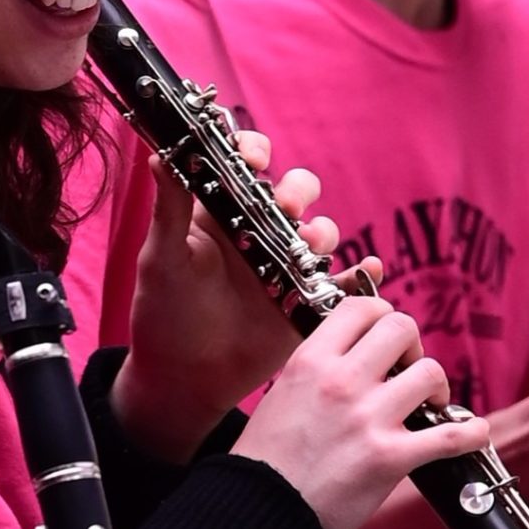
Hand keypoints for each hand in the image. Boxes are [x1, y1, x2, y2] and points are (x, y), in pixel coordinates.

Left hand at [116, 131, 342, 460]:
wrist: (183, 378)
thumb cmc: (163, 312)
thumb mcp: (161, 257)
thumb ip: (168, 209)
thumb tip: (160, 154)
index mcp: (221, 212)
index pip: (246, 163)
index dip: (255, 151)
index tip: (254, 161)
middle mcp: (258, 231)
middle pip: (295, 191)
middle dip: (297, 190)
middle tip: (286, 207)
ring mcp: (285, 265)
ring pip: (321, 231)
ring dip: (322, 230)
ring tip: (308, 248)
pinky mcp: (305, 300)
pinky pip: (344, 282)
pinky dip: (363, 273)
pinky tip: (368, 269)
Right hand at [232, 297, 489, 528]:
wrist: (264, 508)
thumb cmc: (270, 453)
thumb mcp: (285, 387)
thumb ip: (320, 362)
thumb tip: (355, 345)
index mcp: (312, 359)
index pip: (361, 307)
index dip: (381, 312)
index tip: (384, 332)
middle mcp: (341, 380)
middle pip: (401, 328)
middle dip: (411, 345)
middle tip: (406, 367)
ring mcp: (368, 418)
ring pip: (429, 373)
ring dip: (435, 387)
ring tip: (427, 403)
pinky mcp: (391, 458)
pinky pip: (450, 435)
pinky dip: (470, 433)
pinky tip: (473, 432)